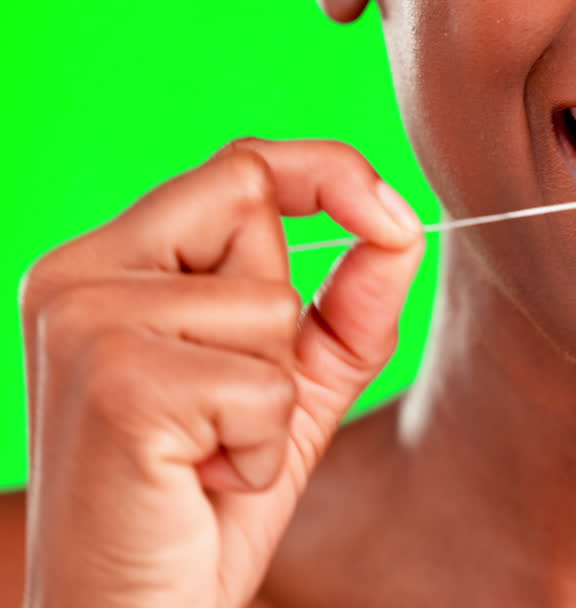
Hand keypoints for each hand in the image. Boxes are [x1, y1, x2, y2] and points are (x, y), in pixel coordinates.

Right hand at [18, 138, 424, 607]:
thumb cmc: (208, 505)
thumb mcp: (295, 387)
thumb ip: (350, 303)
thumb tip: (403, 225)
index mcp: (107, 265)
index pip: (236, 165)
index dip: (326, 172)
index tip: (387, 211)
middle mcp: (77, 275)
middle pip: (249, 202)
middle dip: (282, 314)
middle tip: (230, 404)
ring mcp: (86, 322)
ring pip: (269, 304)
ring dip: (274, 399)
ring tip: (211, 453)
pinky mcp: (116, 383)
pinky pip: (263, 384)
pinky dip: (261, 448)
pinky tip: (202, 482)